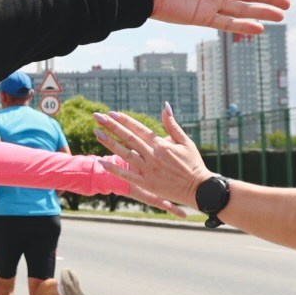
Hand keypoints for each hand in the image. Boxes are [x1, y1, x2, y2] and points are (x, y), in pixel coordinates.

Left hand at [94, 105, 210, 207]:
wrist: (198, 188)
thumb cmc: (193, 163)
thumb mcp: (185, 141)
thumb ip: (172, 125)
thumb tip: (164, 106)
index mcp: (161, 144)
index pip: (139, 129)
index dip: (124, 120)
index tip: (112, 113)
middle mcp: (153, 155)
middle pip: (128, 138)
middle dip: (111, 126)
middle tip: (98, 117)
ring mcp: (148, 170)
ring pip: (125, 153)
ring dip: (109, 142)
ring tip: (96, 133)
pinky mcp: (147, 184)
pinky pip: (127, 175)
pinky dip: (114, 168)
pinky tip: (101, 161)